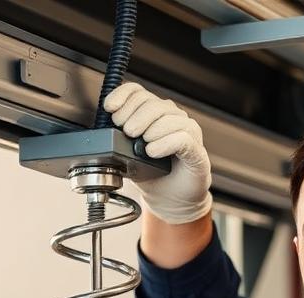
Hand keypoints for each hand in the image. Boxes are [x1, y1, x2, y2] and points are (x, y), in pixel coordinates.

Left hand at [103, 83, 211, 224]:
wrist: (169, 200)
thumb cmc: (152, 175)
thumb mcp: (127, 155)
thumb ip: (119, 140)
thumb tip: (106, 131)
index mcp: (154, 114)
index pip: (137, 92)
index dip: (122, 96)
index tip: (110, 109)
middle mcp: (172, 117)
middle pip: (151, 102)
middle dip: (134, 116)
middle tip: (127, 132)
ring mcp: (187, 132)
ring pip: (168, 116)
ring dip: (150, 129)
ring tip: (142, 146)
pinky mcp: (196, 150)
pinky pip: (182, 138)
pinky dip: (164, 143)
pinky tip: (152, 152)